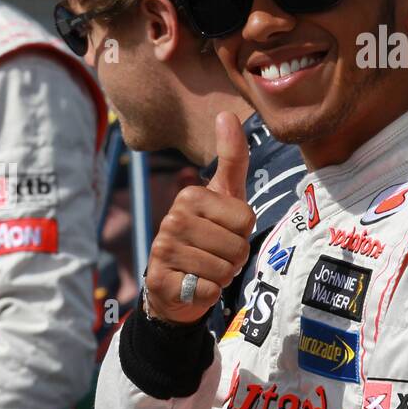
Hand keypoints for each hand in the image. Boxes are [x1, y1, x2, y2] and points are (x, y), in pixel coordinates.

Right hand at [144, 111, 255, 324]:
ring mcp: (163, 251)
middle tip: (215, 255)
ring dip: (221, 276)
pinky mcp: (162, 281)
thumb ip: (231, 158)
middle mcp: (172, 219)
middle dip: (234, 258)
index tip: (224, 232)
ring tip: (204, 270)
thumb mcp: (224, 197)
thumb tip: (227, 113)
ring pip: (224, 270)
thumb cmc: (208, 236)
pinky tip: (192, 286)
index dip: (243, 232)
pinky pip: (208, 291)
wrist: (176, 286)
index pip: (245, 219)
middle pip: (237, 246)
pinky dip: (207, 294)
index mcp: (189, 196)